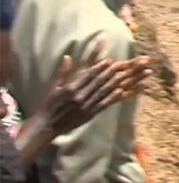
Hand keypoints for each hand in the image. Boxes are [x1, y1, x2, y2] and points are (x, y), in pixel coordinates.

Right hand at [38, 43, 152, 135]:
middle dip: (111, 72)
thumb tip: (68, 56)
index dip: (100, 67)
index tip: (109, 60)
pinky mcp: (90, 114)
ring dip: (116, 82)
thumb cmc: (50, 104)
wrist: (47, 125)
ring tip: (126, 75)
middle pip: (98, 82)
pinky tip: (122, 91)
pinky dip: (113, 97)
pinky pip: (104, 104)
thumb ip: (63, 72)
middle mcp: (80, 96)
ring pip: (104, 92)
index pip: (88, 76)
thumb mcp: (54, 87)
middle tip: (123, 64)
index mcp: (71, 88)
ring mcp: (86, 106)